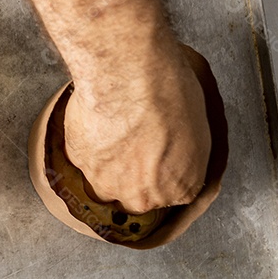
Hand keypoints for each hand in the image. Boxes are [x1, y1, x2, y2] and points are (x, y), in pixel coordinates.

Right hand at [63, 47, 211, 213]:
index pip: (172, 192)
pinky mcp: (78, 161)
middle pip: (134, 197)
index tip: (156, 152)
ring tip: (111, 129)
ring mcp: (106, 182)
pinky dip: (87, 141)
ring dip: (106, 162)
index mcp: (180, 188)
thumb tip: (175, 148)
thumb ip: (185, 152)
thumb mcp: (199, 125)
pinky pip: (82, 155)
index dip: (162, 170)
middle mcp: (142, 196)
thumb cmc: (169, 97)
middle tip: (132, 142)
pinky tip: (94, 119)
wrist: (128, 81)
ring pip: (103, 181)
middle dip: (132, 176)